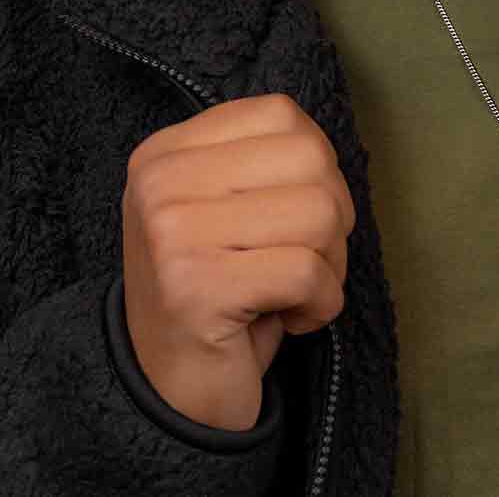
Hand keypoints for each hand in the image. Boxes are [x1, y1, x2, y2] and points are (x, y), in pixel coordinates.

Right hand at [122, 94, 355, 429]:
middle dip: (334, 214)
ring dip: (331, 263)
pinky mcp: (196, 289)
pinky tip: (291, 320)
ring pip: (319, 213)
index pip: (281, 114)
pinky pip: (309, 273)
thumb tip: (327, 147)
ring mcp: (172, 234)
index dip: (318, 164)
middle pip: (310, 158)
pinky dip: (323, 303)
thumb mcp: (230, 207)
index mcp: (167, 153)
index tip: (296, 212)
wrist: (173, 391)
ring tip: (296, 290)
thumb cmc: (223, 291)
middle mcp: (159, 183)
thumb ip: (267, 161)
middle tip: (305, 258)